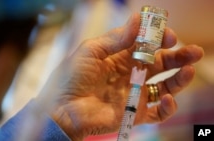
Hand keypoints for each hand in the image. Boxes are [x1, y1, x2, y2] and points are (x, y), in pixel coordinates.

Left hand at [36, 13, 203, 139]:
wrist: (61, 109)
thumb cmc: (71, 77)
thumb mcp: (91, 50)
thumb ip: (116, 37)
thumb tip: (138, 19)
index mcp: (120, 57)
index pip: (146, 46)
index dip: (159, 40)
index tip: (169, 36)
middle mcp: (130, 74)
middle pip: (160, 64)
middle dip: (178, 57)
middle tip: (193, 51)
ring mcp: (134, 94)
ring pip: (164, 86)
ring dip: (179, 79)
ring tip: (187, 70)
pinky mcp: (135, 113)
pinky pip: (158, 112)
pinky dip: (168, 107)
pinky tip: (168, 98)